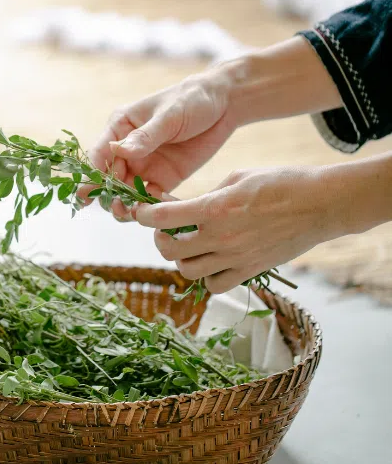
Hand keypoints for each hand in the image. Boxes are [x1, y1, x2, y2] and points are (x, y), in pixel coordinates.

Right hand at [78, 69, 236, 219]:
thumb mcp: (169, 115)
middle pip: (109, 179)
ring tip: (131, 214)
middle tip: (117, 207)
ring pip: (125, 193)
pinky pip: (150, 199)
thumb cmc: (193, 99)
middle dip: (108, 195)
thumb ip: (146, 136)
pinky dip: (150, 208)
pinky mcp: (163, 179)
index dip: (91, 175)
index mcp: (121, 128)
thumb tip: (119, 151)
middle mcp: (127, 150)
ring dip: (125, 205)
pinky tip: (156, 213)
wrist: (226, 104)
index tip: (86, 194)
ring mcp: (144, 166)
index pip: (99, 154)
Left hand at [135, 167, 341, 292]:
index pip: (163, 218)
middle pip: (169, 249)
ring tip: (190, 246)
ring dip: (182, 258)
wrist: (321, 204)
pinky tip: (211, 262)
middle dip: (161, 238)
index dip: (144, 215)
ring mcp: (234, 257)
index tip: (142, 212)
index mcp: (214, 208)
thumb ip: (207, 195)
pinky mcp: (249, 270)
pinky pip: (214, 286)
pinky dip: (206, 277)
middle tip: (167, 230)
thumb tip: (184, 208)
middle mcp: (220, 236)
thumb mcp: (237, 177)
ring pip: (187, 271)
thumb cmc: (281, 182)